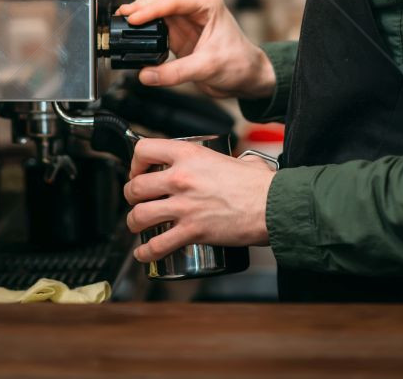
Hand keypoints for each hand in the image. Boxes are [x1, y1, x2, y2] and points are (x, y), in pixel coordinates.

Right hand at [116, 0, 274, 99]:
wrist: (247, 77)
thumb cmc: (239, 63)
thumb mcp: (207, 68)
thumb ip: (174, 72)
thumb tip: (147, 74)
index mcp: (208, 3)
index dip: (151, 8)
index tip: (134, 18)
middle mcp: (196, 5)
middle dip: (144, 1)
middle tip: (128, 16)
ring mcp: (185, 17)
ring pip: (157, 2)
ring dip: (141, 10)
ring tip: (126, 22)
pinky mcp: (178, 31)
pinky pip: (156, 21)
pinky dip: (144, 24)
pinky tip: (135, 32)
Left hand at [124, 137, 275, 261]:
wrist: (272, 206)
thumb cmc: (258, 184)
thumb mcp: (233, 159)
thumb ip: (222, 159)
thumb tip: (229, 163)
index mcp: (189, 155)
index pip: (144, 150)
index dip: (135, 162)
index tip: (139, 170)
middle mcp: (181, 178)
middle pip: (135, 187)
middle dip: (130, 196)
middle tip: (137, 200)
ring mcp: (184, 206)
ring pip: (139, 215)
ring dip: (133, 223)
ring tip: (137, 225)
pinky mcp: (191, 232)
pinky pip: (157, 245)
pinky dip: (145, 252)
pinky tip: (144, 253)